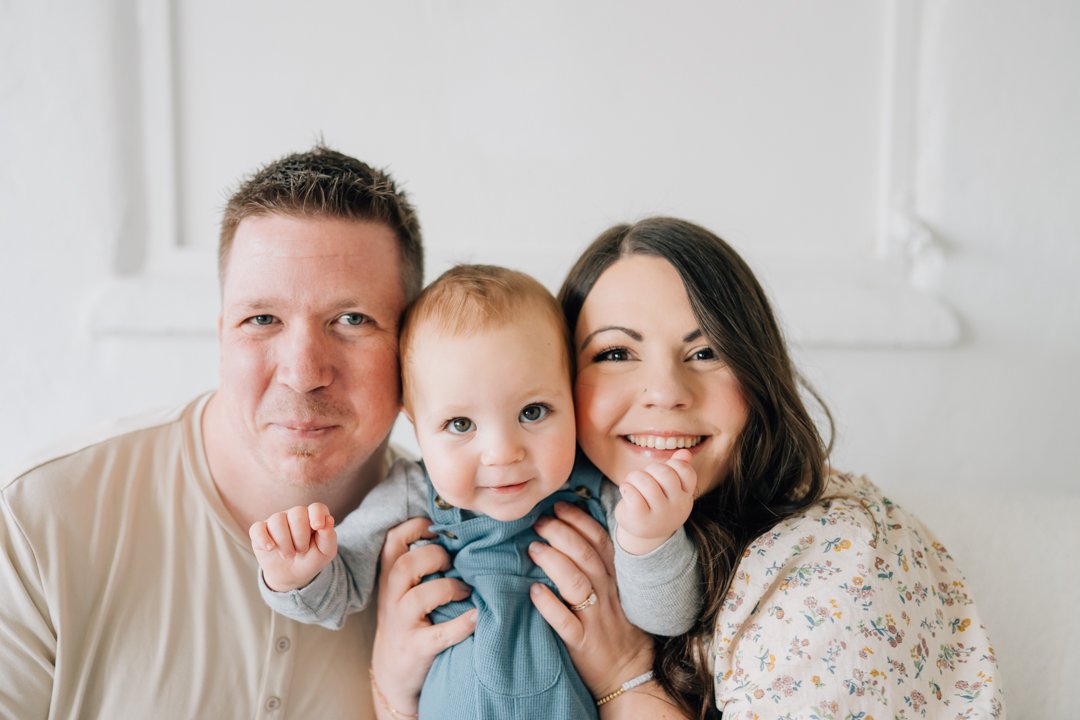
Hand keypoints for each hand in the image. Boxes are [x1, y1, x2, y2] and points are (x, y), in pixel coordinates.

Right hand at [249, 503, 336, 590]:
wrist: (293, 575)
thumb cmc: (312, 559)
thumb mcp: (325, 552)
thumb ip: (329, 536)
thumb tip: (328, 520)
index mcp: (313, 517)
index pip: (317, 508)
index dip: (317, 515)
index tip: (317, 527)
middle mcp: (295, 515)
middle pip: (297, 514)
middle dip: (300, 537)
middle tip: (301, 551)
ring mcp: (276, 521)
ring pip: (278, 520)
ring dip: (285, 542)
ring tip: (289, 555)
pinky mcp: (260, 531)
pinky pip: (257, 529)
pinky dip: (263, 539)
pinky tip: (270, 548)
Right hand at [370, 517, 476, 717]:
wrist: (393, 673)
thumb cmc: (407, 621)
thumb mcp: (402, 591)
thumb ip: (419, 566)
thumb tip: (456, 535)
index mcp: (389, 579)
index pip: (393, 541)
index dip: (415, 527)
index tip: (438, 529)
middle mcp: (391, 599)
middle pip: (405, 565)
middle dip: (434, 556)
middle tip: (452, 563)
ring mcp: (402, 625)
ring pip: (419, 597)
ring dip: (448, 588)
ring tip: (465, 590)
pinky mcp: (417, 649)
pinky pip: (440, 635)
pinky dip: (462, 625)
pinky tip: (477, 617)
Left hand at [528, 502, 672, 711]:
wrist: (631, 674)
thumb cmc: (618, 629)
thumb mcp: (617, 592)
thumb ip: (600, 566)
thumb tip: (571, 534)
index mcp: (615, 580)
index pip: (600, 541)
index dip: (580, 520)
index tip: (559, 506)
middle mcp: (607, 595)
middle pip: (587, 556)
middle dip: (563, 534)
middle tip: (540, 522)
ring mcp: (595, 619)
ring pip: (577, 584)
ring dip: (555, 562)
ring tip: (534, 548)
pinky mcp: (583, 644)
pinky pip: (566, 623)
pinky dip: (550, 606)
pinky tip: (534, 592)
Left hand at [615, 449, 696, 554]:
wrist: (642, 533)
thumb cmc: (655, 503)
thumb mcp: (669, 488)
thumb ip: (677, 469)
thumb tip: (685, 452)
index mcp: (685, 495)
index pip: (686, 472)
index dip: (672, 465)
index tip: (661, 474)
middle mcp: (677, 506)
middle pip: (664, 472)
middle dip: (649, 469)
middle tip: (642, 478)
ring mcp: (660, 514)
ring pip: (646, 482)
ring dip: (633, 477)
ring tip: (631, 484)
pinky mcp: (641, 519)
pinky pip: (632, 494)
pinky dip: (626, 488)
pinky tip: (626, 492)